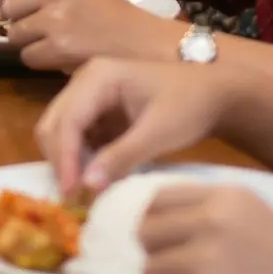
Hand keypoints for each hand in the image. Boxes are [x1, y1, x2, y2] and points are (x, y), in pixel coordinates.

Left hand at [0, 0, 186, 73]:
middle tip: (40, 32)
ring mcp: (56, 18)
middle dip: (18, 23)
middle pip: (8, 9)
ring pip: (14, 35)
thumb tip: (3, 3)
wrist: (144, 42)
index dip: (6, 0)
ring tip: (54, 44)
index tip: (15, 12)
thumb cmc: (110, 16)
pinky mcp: (60, 47)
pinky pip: (28, 57)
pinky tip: (60, 57)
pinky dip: (40, 61)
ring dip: (28, 44)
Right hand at [36, 57, 239, 193]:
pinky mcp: (99, 112)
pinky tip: (94, 179)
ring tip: (82, 192)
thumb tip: (87, 187)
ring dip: (68, 161)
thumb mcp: (159, 132)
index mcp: (98, 76)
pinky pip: (78, 137)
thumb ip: (122, 157)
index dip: (64, 157)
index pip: (68, 119)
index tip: (71, 192)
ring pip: (62, 131)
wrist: (217, 95)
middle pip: (55, 123)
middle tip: (73, 197)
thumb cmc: (191, 106)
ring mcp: (90, 95)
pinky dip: (81, 159)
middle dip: (61, 160)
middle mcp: (85, 81)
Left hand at [141, 184, 272, 273]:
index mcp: (226, 194)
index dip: (158, 225)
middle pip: (145, 235)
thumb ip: (211, 216)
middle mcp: (211, 218)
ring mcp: (207, 257)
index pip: (156, 199)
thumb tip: (157, 226)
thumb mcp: (257, 219)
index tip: (173, 245)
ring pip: (150, 273)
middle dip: (160, 258)